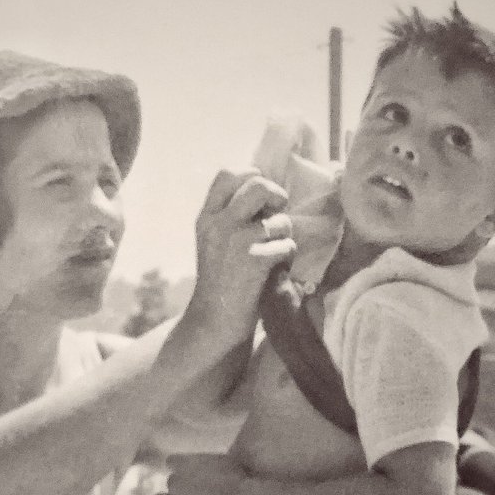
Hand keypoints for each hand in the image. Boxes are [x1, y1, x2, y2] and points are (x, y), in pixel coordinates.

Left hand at [156, 453, 247, 494]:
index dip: (181, 466)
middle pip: (170, 482)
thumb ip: (206, 462)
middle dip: (180, 486)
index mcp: (184, 464)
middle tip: (196, 490)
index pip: (171, 462)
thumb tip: (203, 467)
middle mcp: (176, 483)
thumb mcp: (222, 461)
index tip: (191, 470)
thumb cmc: (240, 477)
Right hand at [185, 170, 294, 347]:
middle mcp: (219, 225)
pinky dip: (288, 257)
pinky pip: (287, 245)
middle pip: (258, 185)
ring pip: (279, 221)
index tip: (261, 194)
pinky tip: (277, 269)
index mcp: (206, 218)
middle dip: (276, 196)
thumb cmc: (221, 280)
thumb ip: (229, 216)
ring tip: (274, 252)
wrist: (214, 320)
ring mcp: (237, 242)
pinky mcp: (255, 262)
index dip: (251, 175)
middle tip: (277, 213)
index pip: (226, 174)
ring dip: (284, 236)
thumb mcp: (213, 241)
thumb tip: (264, 191)